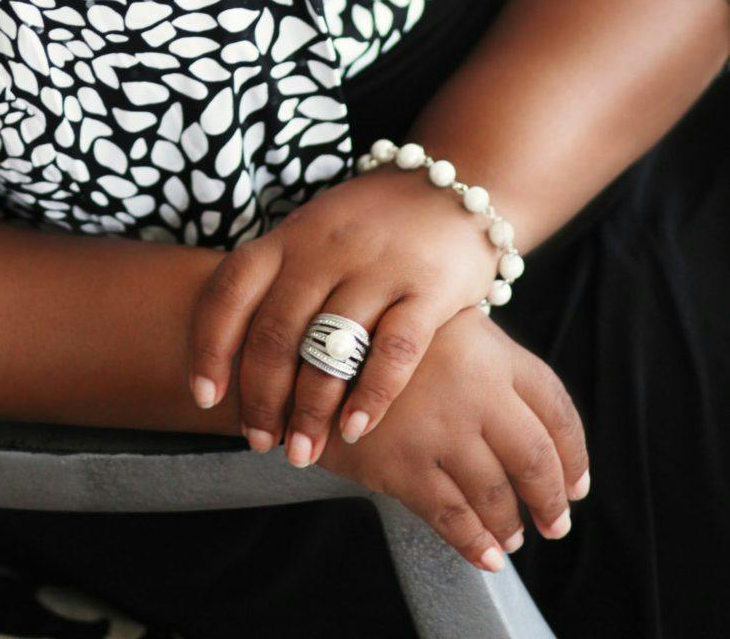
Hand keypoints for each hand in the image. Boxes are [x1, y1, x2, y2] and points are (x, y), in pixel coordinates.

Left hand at [188, 163, 500, 457]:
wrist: (451, 185)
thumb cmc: (370, 224)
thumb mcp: (314, 234)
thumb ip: (280, 282)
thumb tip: (236, 360)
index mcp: (289, 236)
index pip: (231, 290)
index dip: (210, 346)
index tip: (204, 396)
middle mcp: (325, 248)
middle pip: (276, 330)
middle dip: (262, 396)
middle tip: (259, 442)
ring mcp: (377, 266)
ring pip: (330, 347)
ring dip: (310, 409)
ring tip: (301, 453)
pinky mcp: (428, 287)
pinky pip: (395, 349)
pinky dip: (372, 395)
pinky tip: (356, 430)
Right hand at [316, 307, 590, 570]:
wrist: (301, 348)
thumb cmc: (370, 331)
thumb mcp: (435, 322)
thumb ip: (483, 357)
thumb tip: (531, 421)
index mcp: (487, 348)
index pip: (554, 405)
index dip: (574, 451)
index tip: (577, 481)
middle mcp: (472, 388)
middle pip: (535, 456)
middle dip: (552, 498)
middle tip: (557, 522)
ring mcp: (438, 429)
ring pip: (496, 493)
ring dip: (511, 523)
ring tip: (514, 536)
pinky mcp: (402, 464)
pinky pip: (452, 517)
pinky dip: (474, 542)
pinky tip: (486, 555)